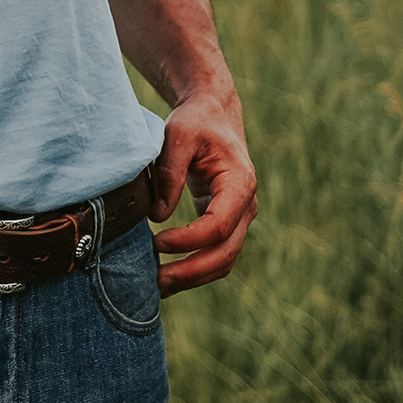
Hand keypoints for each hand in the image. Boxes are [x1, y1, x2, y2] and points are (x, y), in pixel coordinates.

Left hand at [149, 87, 256, 292]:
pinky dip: (194, 270)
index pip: (218, 225)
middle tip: (156, 280)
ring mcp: (239, 217)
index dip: (188, 240)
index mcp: (240, 183)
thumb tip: (158, 216)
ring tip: (157, 285)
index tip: (156, 241)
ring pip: (223, 261)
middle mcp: (246, 205)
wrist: (214, 116)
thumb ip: (168, 174)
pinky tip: (167, 275)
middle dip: (191, 271)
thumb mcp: (177, 136)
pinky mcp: (226, 223)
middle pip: (226, 252)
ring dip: (192, 277)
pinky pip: (215, 255)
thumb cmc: (196, 123)